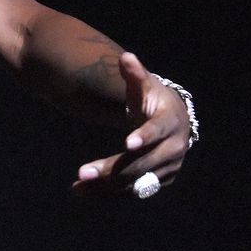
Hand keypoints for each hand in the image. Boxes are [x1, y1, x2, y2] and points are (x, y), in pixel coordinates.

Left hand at [72, 52, 191, 196]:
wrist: (173, 122)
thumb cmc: (153, 99)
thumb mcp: (144, 85)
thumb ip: (134, 74)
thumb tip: (126, 57)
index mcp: (170, 123)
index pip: (158, 131)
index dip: (144, 137)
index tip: (127, 144)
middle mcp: (173, 150)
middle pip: (141, 163)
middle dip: (112, 169)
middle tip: (83, 173)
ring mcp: (166, 168)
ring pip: (135, 181)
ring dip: (106, 186)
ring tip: (77, 185)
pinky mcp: (157, 182)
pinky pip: (131, 191)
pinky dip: (108, 193)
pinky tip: (82, 192)